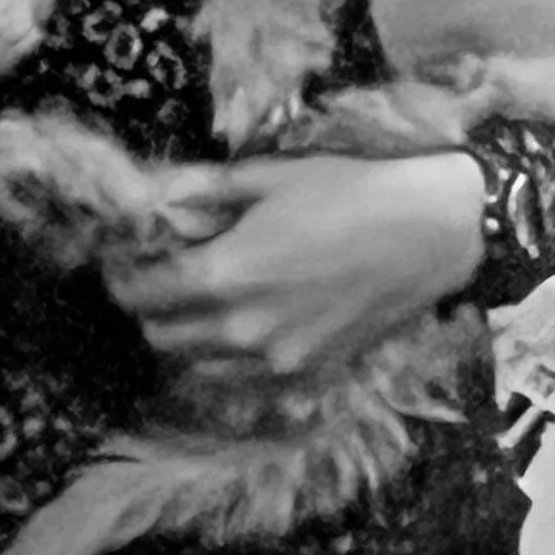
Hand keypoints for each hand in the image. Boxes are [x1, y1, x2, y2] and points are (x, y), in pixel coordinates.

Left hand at [102, 150, 486, 383]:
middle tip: (158, 278)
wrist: (432, 233)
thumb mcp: (271, 176)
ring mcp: (274, 359)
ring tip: (199, 303)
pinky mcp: (307, 372)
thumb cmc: (352, 191)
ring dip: (185, 336)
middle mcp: (240, 328)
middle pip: (160, 335)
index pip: (141, 291)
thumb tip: (157, 194)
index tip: (122, 259)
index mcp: (224, 273)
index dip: (121, 276)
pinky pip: (241, 379)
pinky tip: (240, 326)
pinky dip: (225, 359)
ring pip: (196, 363)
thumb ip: (206, 190)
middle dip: (148, 307)